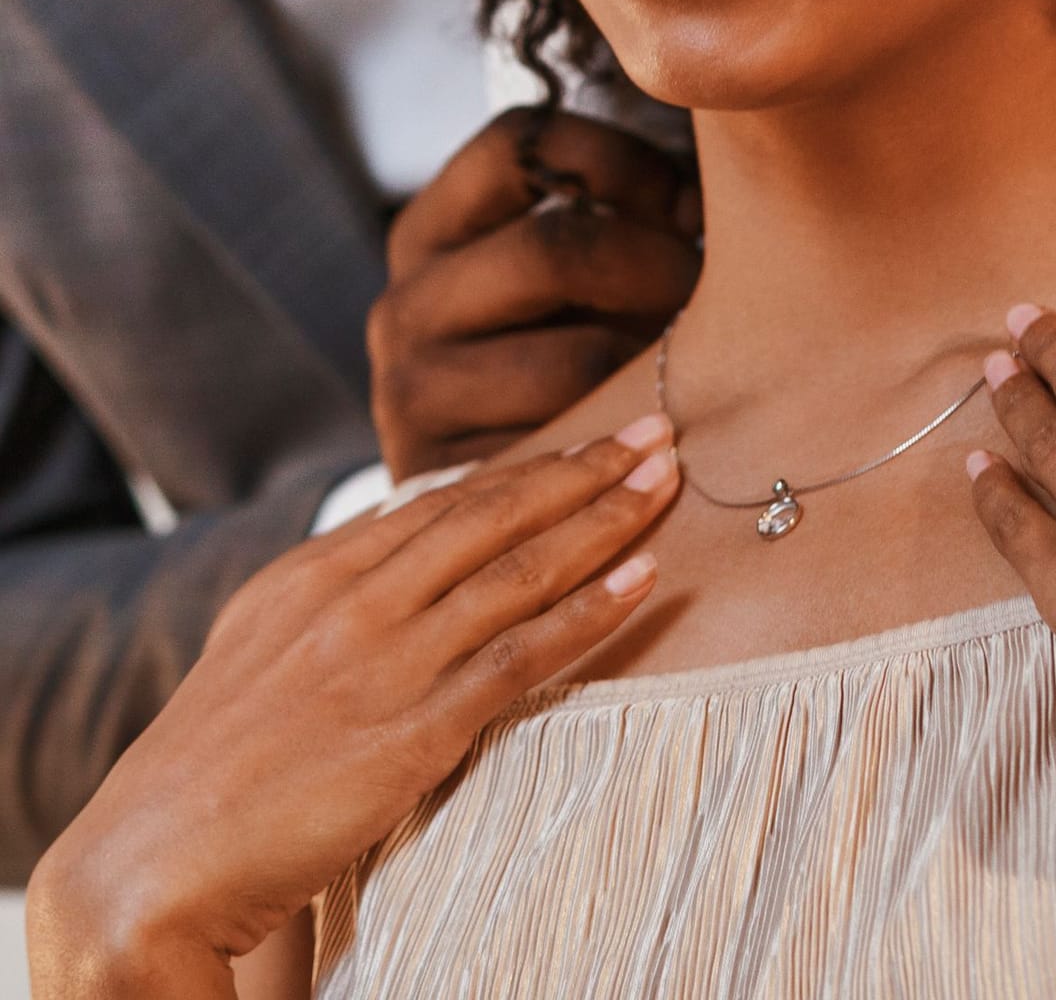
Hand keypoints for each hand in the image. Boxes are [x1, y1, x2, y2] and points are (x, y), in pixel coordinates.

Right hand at [26, 415, 680, 995]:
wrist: (155, 859)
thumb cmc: (218, 759)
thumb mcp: (265, 643)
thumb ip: (340, 590)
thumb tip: (408, 539)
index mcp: (316, 572)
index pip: (448, 500)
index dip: (533, 466)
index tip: (597, 439)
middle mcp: (355, 600)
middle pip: (495, 515)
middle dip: (585, 468)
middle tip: (658, 430)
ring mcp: (386, 662)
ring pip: (520, 571)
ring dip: (605, 520)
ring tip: (667, 481)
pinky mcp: (412, 731)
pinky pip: (522, 656)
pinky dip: (590, 612)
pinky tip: (644, 579)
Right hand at [372, 109, 702, 479]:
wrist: (470, 520)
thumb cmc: (546, 370)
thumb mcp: (558, 285)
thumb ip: (611, 223)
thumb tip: (717, 190)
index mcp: (431, 229)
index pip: (523, 143)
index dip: (626, 162)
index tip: (693, 206)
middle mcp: (407, 300)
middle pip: (559, 248)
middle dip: (662, 268)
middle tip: (715, 297)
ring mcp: (414, 388)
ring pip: (580, 358)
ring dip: (660, 364)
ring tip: (692, 369)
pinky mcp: (448, 473)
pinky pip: (575, 447)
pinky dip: (634, 435)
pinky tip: (661, 431)